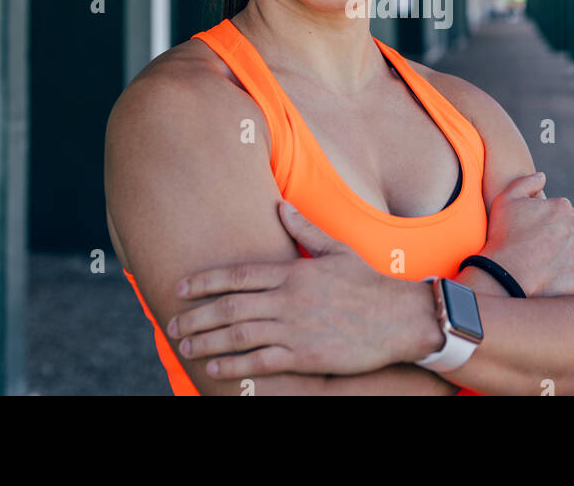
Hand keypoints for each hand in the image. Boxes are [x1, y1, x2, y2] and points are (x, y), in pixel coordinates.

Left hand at [164, 200, 432, 380]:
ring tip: (185, 346)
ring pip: (239, 335)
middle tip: (172, 324)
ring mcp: (295, 328)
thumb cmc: (369, 283)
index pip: (239, 275)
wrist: (401, 318)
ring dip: (206, 342)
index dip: (206, 281)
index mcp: (294, 272)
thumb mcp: (336, 249)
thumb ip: (304, 228)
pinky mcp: (306, 355)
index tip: (182, 287)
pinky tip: (215, 369)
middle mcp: (289, 299)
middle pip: (230, 307)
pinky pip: (260, 362)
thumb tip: (280, 206)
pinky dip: (234, 366)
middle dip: (197, 316)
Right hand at [479, 172, 573, 297]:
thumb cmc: (504, 238)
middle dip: (570, 241)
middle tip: (552, 257)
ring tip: (568, 269)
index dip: (554, 227)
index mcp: (562, 206)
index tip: (543, 240)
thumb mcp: (506, 200)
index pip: (566, 214)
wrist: (507, 273)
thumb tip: (543, 176)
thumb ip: (526, 183)